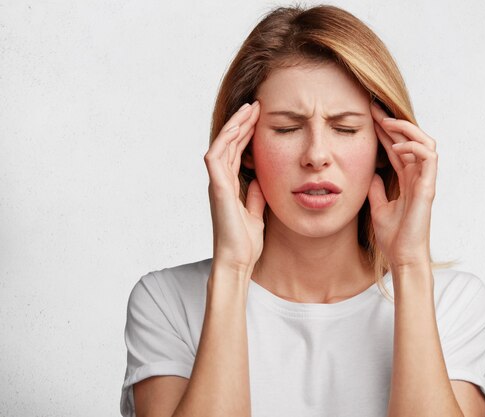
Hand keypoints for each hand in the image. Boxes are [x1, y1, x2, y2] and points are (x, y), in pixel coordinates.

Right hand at [204, 101, 264, 273]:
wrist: (237, 261)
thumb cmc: (245, 243)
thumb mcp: (256, 212)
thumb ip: (256, 195)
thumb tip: (259, 178)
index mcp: (229, 186)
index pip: (236, 152)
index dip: (246, 134)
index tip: (259, 118)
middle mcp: (220, 182)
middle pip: (228, 144)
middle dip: (241, 123)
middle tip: (256, 105)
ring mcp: (217, 184)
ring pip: (221, 146)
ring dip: (235, 126)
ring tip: (250, 109)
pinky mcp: (218, 190)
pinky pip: (215, 158)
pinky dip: (224, 141)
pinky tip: (237, 127)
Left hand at [368, 102, 437, 268]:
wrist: (402, 256)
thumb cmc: (394, 237)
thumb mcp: (378, 206)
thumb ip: (376, 189)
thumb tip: (369, 173)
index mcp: (408, 180)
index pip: (398, 148)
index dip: (385, 131)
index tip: (369, 118)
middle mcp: (418, 177)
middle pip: (410, 140)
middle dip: (393, 122)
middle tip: (374, 108)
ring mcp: (425, 181)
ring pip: (426, 142)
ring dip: (407, 129)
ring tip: (387, 122)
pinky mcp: (429, 188)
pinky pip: (428, 158)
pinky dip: (414, 147)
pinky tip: (396, 146)